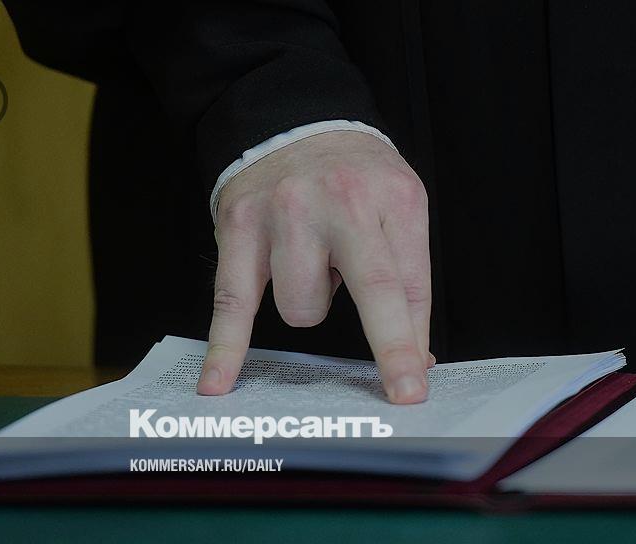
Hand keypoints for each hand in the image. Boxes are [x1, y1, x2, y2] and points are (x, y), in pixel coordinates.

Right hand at [195, 130, 432, 403]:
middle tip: (400, 386)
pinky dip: (227, 347)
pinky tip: (219, 382)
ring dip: (308, 303)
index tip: (412, 385)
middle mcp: (341, 200)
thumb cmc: (354, 176)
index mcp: (391, 198)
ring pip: (301, 307)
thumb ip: (409, 276)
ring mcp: (285, 213)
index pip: (408, 282)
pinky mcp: (239, 227)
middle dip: (387, 345)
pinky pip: (232, 302)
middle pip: (369, 291)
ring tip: (311, 264)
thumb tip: (416, 354)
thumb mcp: (400, 206)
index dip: (410, 340)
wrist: (293, 121)